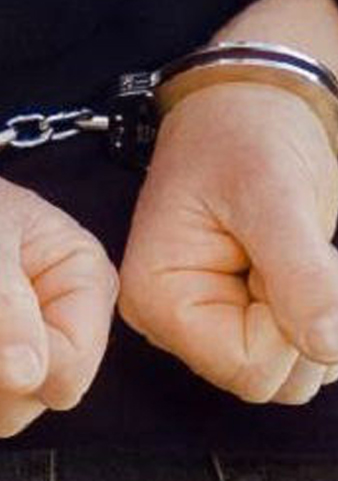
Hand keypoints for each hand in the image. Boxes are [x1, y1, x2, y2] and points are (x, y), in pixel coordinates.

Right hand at [119, 0, 337, 403]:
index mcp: (159, 297)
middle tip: (301, 252)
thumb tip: (330, 347)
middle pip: (271, 381)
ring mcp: (207, 321)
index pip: (247, 367)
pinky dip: (328, 320)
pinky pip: (300, 354)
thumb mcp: (275, 196)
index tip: (295, 256)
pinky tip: (310, 271)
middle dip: (309, 324)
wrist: (253, 100)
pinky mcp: (238, 315)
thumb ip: (300, 275)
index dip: (294, 325)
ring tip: (305, 256)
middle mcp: (173, 321)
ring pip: (293, 374)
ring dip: (324, 322)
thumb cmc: (247, 134)